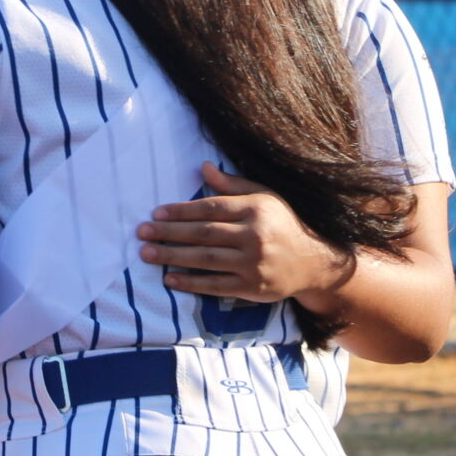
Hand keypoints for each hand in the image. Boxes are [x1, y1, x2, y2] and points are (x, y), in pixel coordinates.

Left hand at [136, 162, 352, 306]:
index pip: (210, 208)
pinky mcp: (252, 288)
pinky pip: (215, 286)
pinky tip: (170, 279)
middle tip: (142, 232)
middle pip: (203, 234)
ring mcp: (253, 263)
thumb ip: (233, 185)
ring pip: (205, 259)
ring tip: (147, 253)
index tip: (156, 214)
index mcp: (255, 209)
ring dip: (172, 256)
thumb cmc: (284, 225)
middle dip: (169, 233)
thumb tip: (203, 167)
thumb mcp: (265, 197)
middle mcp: (254, 235)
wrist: (314, 263)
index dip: (181, 211)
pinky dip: (191, 283)